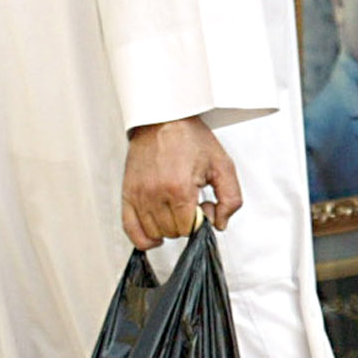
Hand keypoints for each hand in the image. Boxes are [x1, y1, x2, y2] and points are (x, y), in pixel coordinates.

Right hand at [122, 118, 243, 248]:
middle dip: (185, 223)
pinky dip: (143, 238)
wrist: (162, 119)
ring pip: (154, 232)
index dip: (201, 221)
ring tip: (174, 208)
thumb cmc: (190, 138)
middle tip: (190, 204)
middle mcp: (155, 193)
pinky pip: (130, 229)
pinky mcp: (127, 193)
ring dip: (168, 227)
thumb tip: (219, 223)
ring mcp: (139, 195)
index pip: (190, 228)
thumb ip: (230, 199)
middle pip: (172, 232)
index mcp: (179, 188)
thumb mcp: (223, 165)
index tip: (203, 206)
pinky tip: (155, 235)